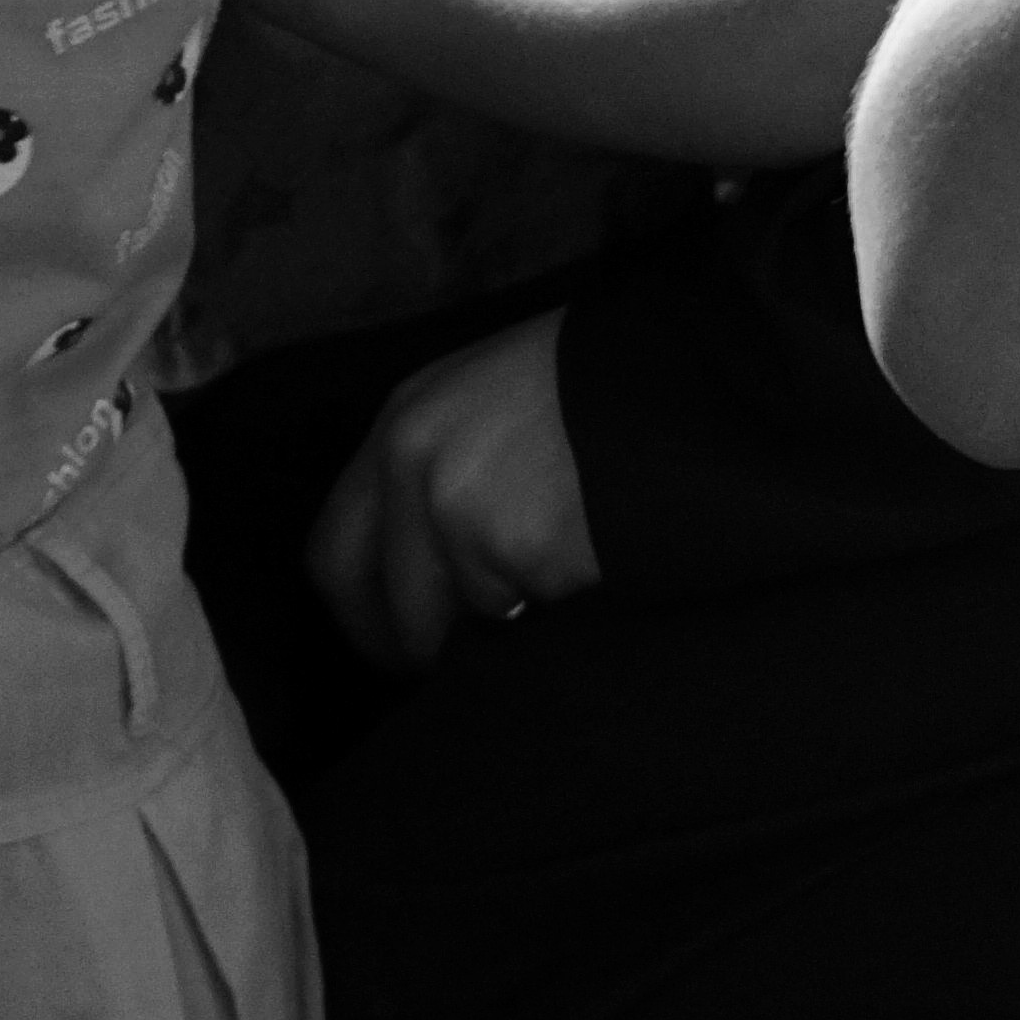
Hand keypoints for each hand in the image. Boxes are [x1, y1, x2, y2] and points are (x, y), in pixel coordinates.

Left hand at [306, 312, 598, 669]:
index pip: (333, 555)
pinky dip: (565, 609)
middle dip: (437, 648)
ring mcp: (464, 507)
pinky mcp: (522, 545)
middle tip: (478, 657)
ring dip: (518, 614)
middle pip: (396, 610)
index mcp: (402, 422)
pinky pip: (534, 618)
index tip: (397, 647)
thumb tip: (425, 572)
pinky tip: (596, 553)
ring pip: (474, 620)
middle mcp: (414, 463)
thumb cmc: (598, 381)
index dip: (365, 619)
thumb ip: (441, 470)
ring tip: (568, 557)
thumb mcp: (490, 400)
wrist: (687, 362)